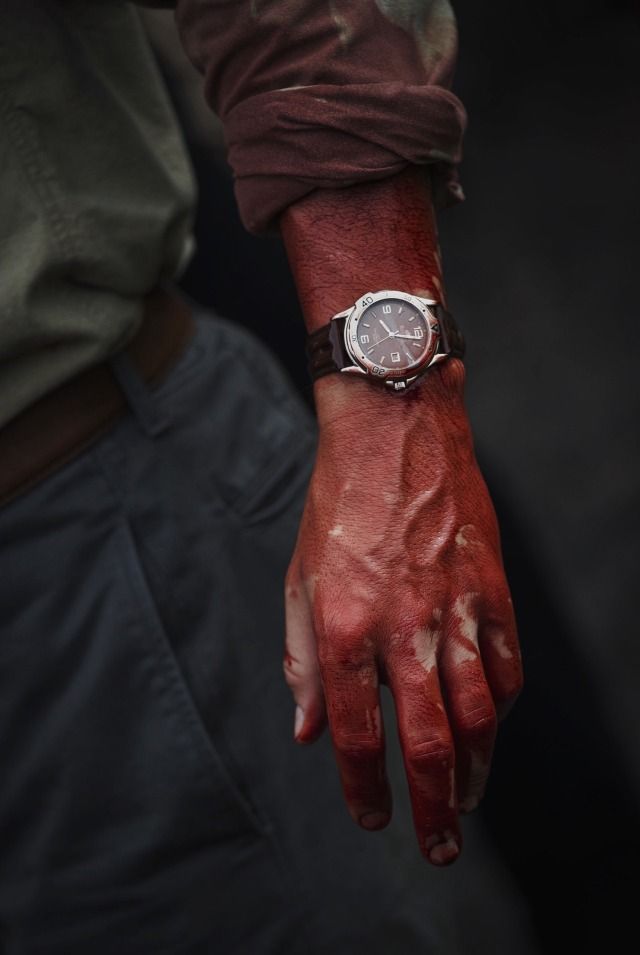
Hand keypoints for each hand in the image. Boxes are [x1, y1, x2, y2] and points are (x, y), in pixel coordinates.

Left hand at [283, 361, 522, 865]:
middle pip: (428, 742)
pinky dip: (500, 707)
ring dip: (474, 769)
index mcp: (344, 626)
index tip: (370, 816)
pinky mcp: (491, 589)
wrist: (394, 431)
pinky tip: (489, 725)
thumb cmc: (338, 505)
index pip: (354, 733)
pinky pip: (506, 667)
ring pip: (478, 714)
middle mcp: (402, 627)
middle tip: (439, 848)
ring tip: (464, 800)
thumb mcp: (299, 579)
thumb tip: (306, 731)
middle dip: (432, 808)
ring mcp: (455, 608)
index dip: (361, 788)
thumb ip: (302, 660)